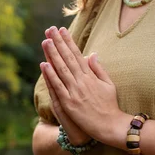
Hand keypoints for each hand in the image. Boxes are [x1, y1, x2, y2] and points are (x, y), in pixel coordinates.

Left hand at [40, 25, 121, 142]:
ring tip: (45, 41)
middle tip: (50, 29)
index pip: (77, 54)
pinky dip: (50, 75)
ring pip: (61, 69)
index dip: (69, 41)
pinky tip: (44, 64)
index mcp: (90, 76)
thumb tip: (92, 54)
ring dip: (52, 54)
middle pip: (67, 58)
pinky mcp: (69, 103)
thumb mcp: (109, 84)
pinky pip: (57, 86)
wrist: (110, 125)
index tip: (62, 30)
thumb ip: (98, 69)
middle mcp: (82, 81)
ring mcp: (75, 91)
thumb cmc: (110, 105)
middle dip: (58, 42)